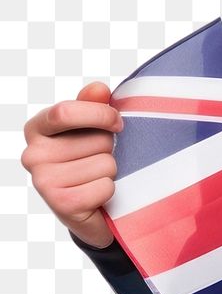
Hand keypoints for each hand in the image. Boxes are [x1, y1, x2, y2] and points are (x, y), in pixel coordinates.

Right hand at [21, 81, 120, 248]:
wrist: (88, 204)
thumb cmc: (89, 156)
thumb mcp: (91, 125)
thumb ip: (93, 104)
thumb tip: (97, 89)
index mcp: (37, 128)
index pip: (65, 112)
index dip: (101, 114)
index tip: (117, 123)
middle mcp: (33, 155)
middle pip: (97, 139)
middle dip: (109, 148)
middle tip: (97, 158)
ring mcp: (43, 181)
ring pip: (105, 163)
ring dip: (110, 170)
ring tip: (95, 176)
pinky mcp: (61, 204)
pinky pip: (105, 187)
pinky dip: (109, 190)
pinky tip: (95, 194)